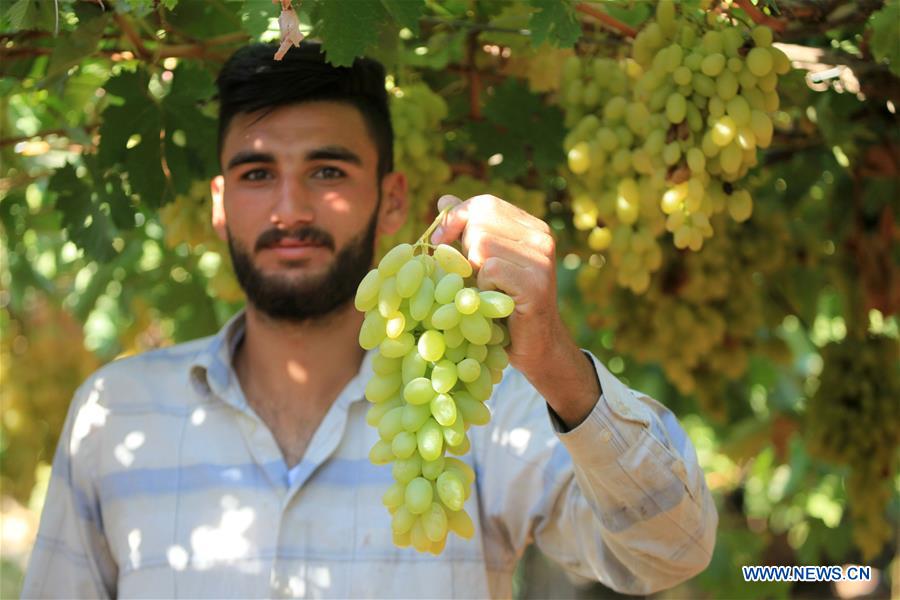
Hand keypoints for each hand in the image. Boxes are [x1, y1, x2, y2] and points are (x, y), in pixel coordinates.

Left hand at [430, 194, 599, 426]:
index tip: (439, 240)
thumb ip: (466, 233)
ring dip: (472, 272)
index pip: (485, 204)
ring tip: (485, 291)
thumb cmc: (503, 305)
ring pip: (482, 244)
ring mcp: (541, 260)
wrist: (535, 348)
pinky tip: (493, 302)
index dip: (457, 218)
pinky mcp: (536, 283)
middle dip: (464, 248)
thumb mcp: (482, 264)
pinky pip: (489, 269)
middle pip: (481, 220)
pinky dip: (481, 288)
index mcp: (531, 228)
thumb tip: (443, 199)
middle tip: (470, 277)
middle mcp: (541, 238)